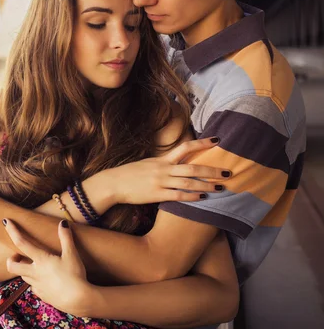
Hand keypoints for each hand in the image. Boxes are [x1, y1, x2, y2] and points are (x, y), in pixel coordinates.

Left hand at [3, 219, 91, 316]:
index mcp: (41, 260)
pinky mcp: (42, 295)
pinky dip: (35, 282)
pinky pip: (34, 287)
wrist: (78, 300)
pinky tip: (44, 280)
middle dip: (12, 259)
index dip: (12, 231)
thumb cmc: (75, 275)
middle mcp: (35, 273)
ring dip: (24, 269)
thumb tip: (63, 223)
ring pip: (23, 276)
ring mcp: (37, 285)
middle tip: (18, 255)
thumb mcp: (72, 254)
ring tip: (34, 265)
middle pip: (12, 266)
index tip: (5, 221)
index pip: (21, 242)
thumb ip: (66, 238)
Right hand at [103, 137, 232, 203]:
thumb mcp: (146, 165)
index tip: (217, 141)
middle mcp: (163, 169)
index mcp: (161, 160)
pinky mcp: (156, 194)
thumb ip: (162, 165)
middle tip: (227, 172)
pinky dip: (191, 196)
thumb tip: (176, 164)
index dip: (202, 143)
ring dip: (206, 185)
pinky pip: (178, 195)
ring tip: (220, 188)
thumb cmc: (128, 175)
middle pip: (192, 167)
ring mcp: (160, 181)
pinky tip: (202, 197)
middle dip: (211, 170)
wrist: (112, 184)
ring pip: (188, 182)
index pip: (185, 147)